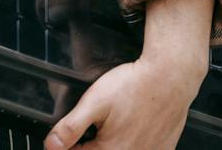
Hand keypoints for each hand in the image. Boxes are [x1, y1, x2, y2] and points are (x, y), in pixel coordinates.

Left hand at [44, 54, 204, 149]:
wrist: (170, 79)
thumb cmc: (134, 87)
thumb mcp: (94, 103)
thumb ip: (71, 127)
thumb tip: (51, 146)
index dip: (67, 145)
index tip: (66, 134)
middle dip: (87, 143)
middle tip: (93, 123)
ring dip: (108, 143)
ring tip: (111, 122)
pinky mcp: (162, 149)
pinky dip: (130, 142)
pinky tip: (129, 127)